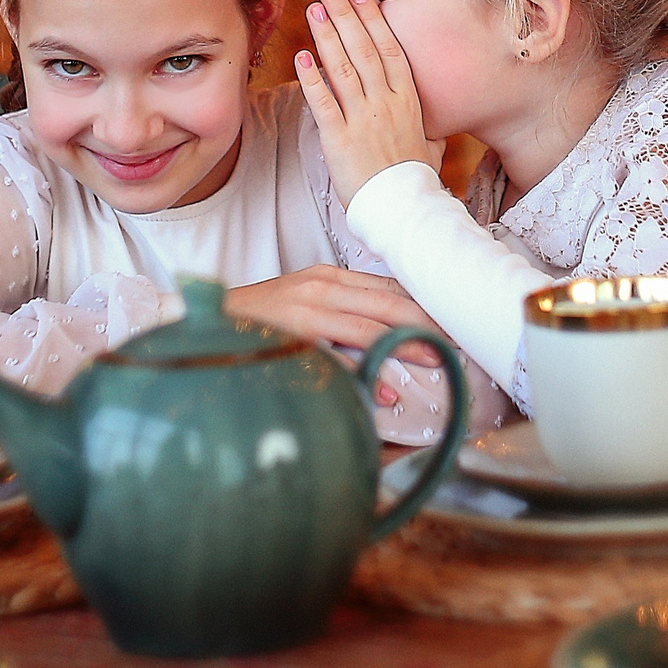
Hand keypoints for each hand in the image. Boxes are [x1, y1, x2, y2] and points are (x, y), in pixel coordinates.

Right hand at [224, 266, 440, 366]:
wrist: (208, 321)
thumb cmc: (263, 317)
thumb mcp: (306, 299)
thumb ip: (345, 310)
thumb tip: (391, 336)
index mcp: (329, 277)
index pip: (388, 287)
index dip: (424, 305)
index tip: (452, 321)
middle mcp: (322, 288)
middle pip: (387, 303)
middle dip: (427, 323)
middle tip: (458, 342)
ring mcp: (306, 312)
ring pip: (369, 327)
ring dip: (406, 345)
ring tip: (435, 359)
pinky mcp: (291, 339)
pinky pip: (335, 359)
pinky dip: (363, 374)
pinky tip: (384, 391)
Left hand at [295, 0, 442, 205]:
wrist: (406, 210)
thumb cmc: (417, 179)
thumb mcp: (431, 144)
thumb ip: (426, 123)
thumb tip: (432, 120)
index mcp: (408, 99)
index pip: (389, 49)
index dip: (374, 19)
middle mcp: (386, 103)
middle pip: (363, 49)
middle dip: (345, 14)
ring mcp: (362, 119)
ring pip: (342, 68)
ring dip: (326, 36)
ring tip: (313, 9)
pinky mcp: (339, 139)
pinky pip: (323, 103)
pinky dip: (311, 79)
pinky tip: (300, 57)